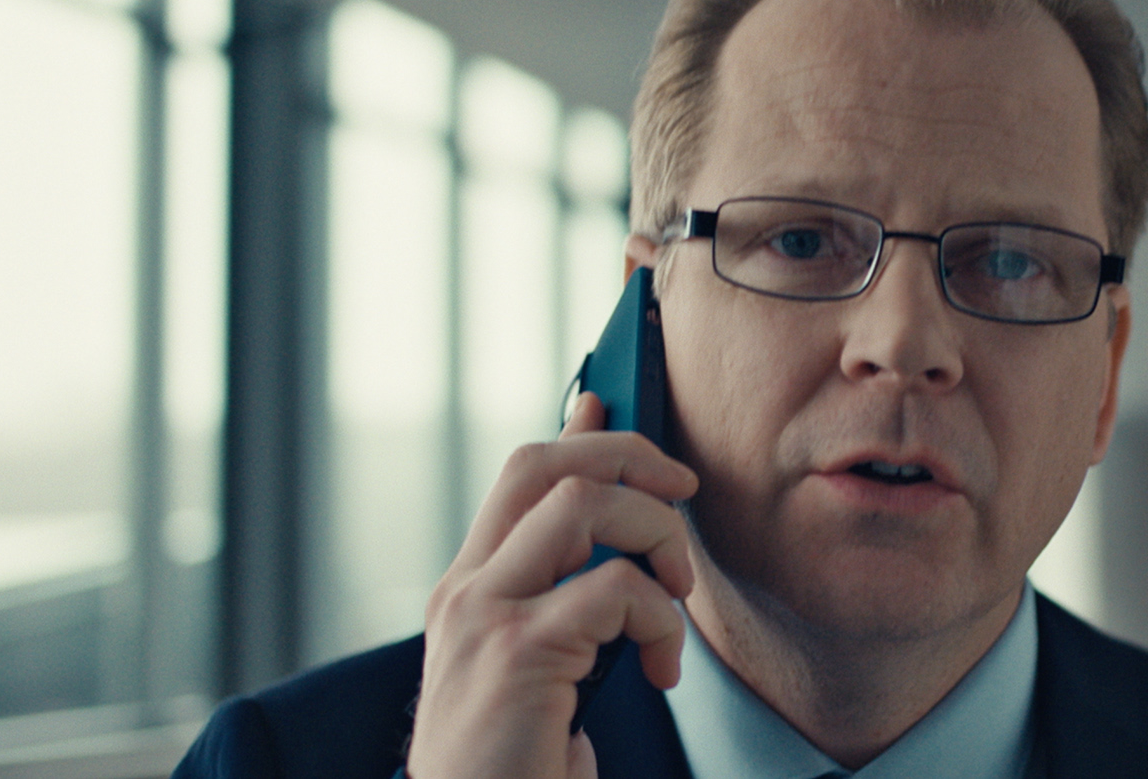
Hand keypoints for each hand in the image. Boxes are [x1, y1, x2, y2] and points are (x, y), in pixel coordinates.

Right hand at [407, 392, 697, 778]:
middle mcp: (464, 593)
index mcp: (468, 592)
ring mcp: (483, 619)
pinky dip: (659, 620)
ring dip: (657, 539)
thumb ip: (569, 601)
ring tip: (676, 598)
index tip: (616, 405)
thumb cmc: (521, 768)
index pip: (520, 477)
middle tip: (684, 491)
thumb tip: (612, 539)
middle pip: (542, 467)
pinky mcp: (517, 653)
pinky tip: (659, 670)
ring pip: (584, 508)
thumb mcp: (546, 671)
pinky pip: (615, 590)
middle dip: (629, 456)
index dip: (579, 433)